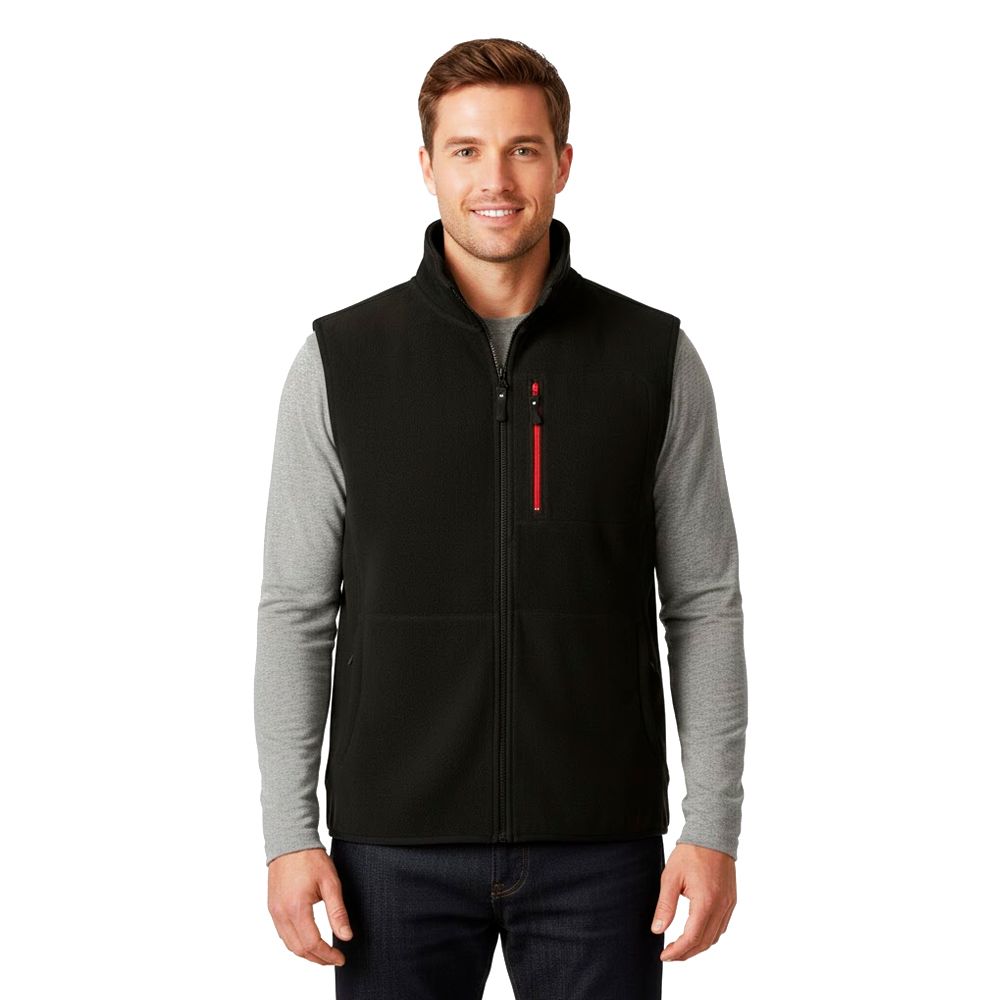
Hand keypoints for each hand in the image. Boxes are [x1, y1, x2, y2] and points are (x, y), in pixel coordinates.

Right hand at [267, 847, 353, 965]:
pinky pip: (282, 933)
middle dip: (318, 958)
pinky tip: (307, 939)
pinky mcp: (272, 907)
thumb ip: (338, 912)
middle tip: (334, 959)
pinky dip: (295, 942)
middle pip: (299, 949)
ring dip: (306, 953)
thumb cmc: (310, 858)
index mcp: (297, 908)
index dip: (328, 955)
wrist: (290, 840)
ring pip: (289, 944)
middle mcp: (282, 913)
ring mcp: (274, 911)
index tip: (340, 958)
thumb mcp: (330, 883)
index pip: (312, 944)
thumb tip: (346, 936)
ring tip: (323, 953)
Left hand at [650, 842, 736, 961]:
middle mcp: (721, 907)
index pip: (692, 938)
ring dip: (698, 946)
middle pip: (705, 942)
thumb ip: (665, 906)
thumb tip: (657, 930)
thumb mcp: (670, 877)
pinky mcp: (731, 900)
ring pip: (715, 937)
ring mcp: (729, 904)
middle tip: (669, 955)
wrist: (712, 834)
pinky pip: (722, 926)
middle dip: (686, 953)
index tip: (664, 956)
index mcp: (706, 902)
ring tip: (680, 946)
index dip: (677, 952)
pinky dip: (709, 935)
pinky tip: (696, 932)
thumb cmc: (690, 853)